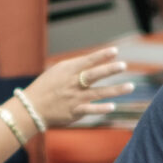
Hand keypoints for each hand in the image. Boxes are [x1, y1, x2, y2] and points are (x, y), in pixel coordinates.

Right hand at [20, 46, 134, 127]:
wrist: (31, 107)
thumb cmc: (47, 87)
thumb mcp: (58, 71)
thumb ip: (76, 67)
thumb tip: (95, 61)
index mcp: (68, 70)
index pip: (88, 60)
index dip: (101, 55)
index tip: (115, 51)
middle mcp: (72, 83)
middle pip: (94, 75)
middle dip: (109, 69)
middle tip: (123, 65)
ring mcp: (74, 97)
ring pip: (98, 93)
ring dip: (115, 90)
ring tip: (131, 86)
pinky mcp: (74, 112)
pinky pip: (90, 109)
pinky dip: (101, 108)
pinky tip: (113, 107)